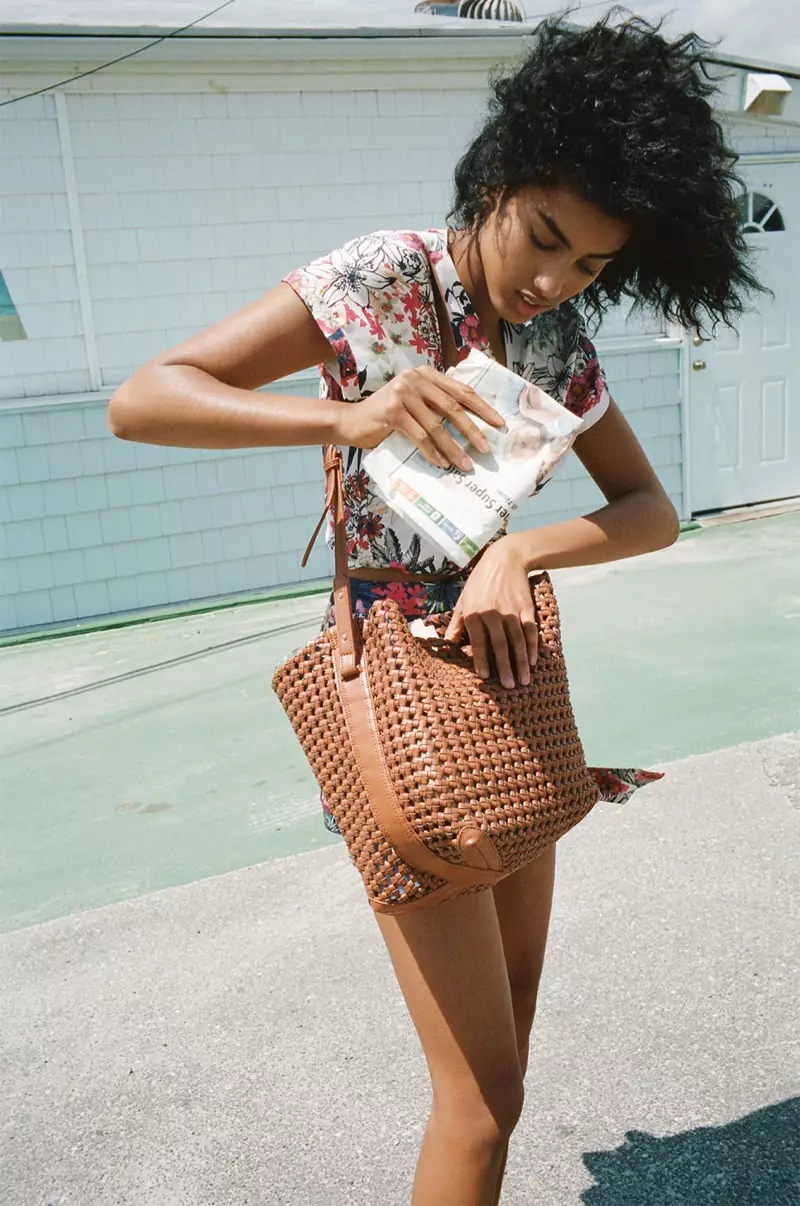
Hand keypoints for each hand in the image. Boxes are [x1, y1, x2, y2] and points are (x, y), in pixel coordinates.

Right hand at [334, 366, 503, 469]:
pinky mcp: (392, 411)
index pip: (460, 390)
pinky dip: (432, 452)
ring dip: (453, 448)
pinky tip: (441, 464)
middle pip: (453, 407)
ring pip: (436, 426)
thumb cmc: (386, 417)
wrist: (351, 422)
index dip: (482, 407)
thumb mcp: (414, 403)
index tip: (499, 424)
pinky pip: (419, 436)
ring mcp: (402, 393)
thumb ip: (435, 404)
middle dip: (472, 431)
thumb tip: (470, 424)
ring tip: (466, 465)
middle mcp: (415, 379)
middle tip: (486, 449)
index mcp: (426, 374)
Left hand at [444, 538, 537, 688]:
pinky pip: (530, 630)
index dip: (482, 660)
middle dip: (504, 667)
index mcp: (473, 613)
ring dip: (520, 662)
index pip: (478, 642)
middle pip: (499, 645)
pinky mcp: (526, 607)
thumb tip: (447, 643)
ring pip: (517, 641)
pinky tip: (533, 661)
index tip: (485, 677)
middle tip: (508, 686)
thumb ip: (456, 623)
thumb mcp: (463, 600)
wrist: (505, 558)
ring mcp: (511, 610)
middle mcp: (492, 613)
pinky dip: (532, 647)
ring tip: (523, 681)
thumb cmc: (479, 581)